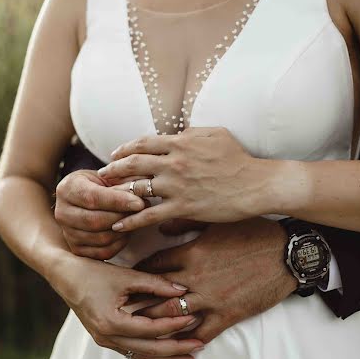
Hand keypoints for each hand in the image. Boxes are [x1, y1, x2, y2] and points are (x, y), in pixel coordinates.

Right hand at [50, 253, 203, 358]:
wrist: (65, 275)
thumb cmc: (93, 272)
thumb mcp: (126, 275)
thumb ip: (156, 283)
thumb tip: (183, 289)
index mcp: (112, 322)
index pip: (151, 329)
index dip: (174, 324)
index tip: (193, 318)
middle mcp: (107, 337)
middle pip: (149, 350)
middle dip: (176, 349)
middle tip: (199, 344)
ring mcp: (105, 341)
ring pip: (141, 356)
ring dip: (166, 357)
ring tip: (189, 357)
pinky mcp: (106, 338)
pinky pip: (132, 352)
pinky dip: (152, 355)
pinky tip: (167, 356)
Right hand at [54, 169, 146, 259]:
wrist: (85, 199)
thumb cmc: (101, 184)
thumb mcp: (109, 176)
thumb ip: (124, 180)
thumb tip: (144, 188)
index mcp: (67, 188)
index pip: (93, 197)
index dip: (118, 201)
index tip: (140, 203)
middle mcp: (61, 211)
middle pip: (95, 220)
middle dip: (122, 217)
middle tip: (142, 212)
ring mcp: (67, 232)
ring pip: (100, 238)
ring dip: (123, 231)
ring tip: (135, 220)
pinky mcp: (76, 249)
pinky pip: (102, 253)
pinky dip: (119, 244)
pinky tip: (126, 232)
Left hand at [98, 127, 279, 231]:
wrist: (257, 184)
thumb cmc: (239, 158)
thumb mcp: (216, 134)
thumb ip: (191, 133)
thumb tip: (175, 134)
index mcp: (181, 143)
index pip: (143, 143)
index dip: (124, 148)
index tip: (114, 154)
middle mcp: (175, 162)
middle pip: (133, 163)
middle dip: (113, 169)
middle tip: (102, 175)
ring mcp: (177, 186)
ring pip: (137, 188)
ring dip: (117, 194)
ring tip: (105, 199)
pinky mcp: (183, 207)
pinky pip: (149, 215)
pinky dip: (130, 221)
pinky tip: (118, 226)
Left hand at [134, 218, 296, 343]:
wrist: (286, 252)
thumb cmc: (252, 232)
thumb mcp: (216, 222)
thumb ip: (186, 224)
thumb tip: (162, 225)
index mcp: (191, 252)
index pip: (153, 265)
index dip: (138, 272)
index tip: (129, 278)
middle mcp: (195, 277)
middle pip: (155, 293)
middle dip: (137, 301)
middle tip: (122, 308)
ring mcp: (210, 298)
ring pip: (172, 315)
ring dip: (154, 323)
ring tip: (139, 329)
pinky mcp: (228, 314)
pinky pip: (203, 332)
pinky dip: (189, 340)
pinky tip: (178, 344)